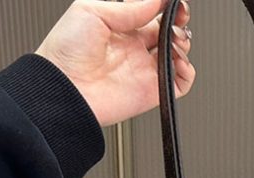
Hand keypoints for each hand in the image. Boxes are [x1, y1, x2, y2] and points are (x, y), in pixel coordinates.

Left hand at [35, 0, 194, 126]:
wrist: (66, 89)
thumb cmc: (66, 52)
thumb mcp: (91, 11)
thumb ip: (128, 7)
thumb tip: (155, 1)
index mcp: (120, 28)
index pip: (152, 14)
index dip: (166, 7)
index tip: (173, 2)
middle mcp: (134, 49)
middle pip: (168, 34)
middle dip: (178, 23)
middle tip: (177, 20)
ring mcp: (145, 71)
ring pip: (177, 56)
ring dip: (183, 44)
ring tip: (176, 40)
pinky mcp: (153, 92)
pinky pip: (180, 84)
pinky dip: (187, 72)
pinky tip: (179, 62)